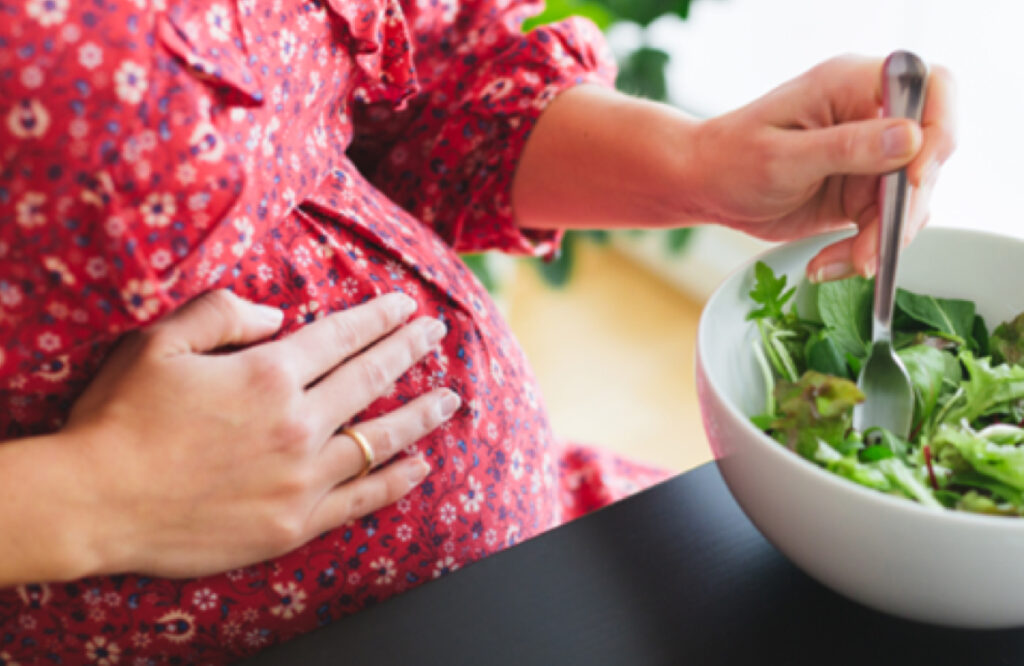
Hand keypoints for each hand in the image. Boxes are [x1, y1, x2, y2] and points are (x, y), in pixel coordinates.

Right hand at [62, 290, 457, 578]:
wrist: (95, 502)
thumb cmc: (120, 417)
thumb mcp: (159, 342)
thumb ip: (222, 313)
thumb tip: (276, 313)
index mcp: (268, 373)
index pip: (342, 336)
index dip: (378, 316)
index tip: (405, 306)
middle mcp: (298, 421)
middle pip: (371, 377)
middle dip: (410, 349)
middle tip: (437, 332)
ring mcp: (302, 476)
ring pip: (380, 437)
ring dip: (421, 414)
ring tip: (451, 399)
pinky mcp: (294, 522)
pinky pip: (361, 497)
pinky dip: (397, 480)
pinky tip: (421, 465)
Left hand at [687, 55, 955, 280]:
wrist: (704, 187)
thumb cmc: (730, 159)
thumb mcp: (784, 157)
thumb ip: (847, 148)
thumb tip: (912, 138)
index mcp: (854, 86)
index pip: (930, 89)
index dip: (937, 132)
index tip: (913, 179)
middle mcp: (871, 117)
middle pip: (928, 156)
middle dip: (904, 209)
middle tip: (871, 251)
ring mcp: (871, 157)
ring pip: (910, 200)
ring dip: (884, 240)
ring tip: (840, 265)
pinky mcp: (862, 193)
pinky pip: (885, 225)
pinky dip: (865, 251)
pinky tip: (827, 265)